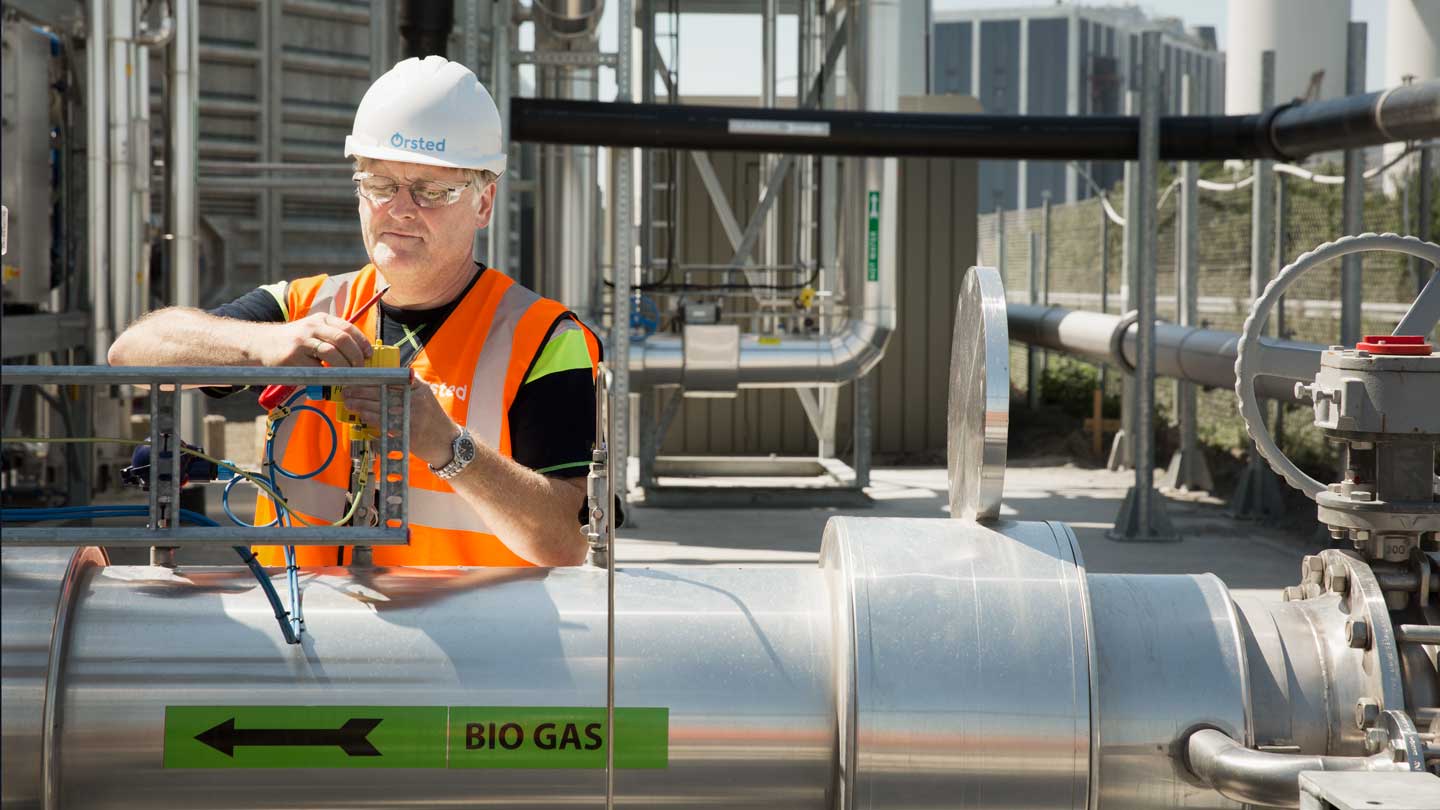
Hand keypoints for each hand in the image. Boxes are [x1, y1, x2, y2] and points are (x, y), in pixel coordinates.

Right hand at [260, 313, 372, 366]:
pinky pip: (316, 368)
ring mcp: (302, 341)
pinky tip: (331, 380)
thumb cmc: (293, 341)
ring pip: (331, 353)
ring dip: (344, 367)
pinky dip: (327, 375)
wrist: (261, 344)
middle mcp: (312, 327)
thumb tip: (359, 353)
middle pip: (342, 339)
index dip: (362, 342)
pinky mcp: (293, 357)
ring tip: (348, 376)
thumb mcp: (312, 330)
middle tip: (360, 368)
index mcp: (321, 319)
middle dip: (356, 356)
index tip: (369, 355)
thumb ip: (332, 337)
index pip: (348, 327)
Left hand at [340, 376, 459, 466]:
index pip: (390, 380)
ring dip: (362, 405)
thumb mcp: (426, 395)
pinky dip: (372, 419)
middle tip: (347, 391)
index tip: (358, 378)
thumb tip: (383, 377)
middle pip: (382, 393)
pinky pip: (385, 423)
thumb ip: (408, 385)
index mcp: (419, 388)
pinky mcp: (407, 433)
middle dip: (361, 392)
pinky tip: (362, 415)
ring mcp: (412, 417)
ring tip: (350, 403)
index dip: (371, 379)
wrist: (447, 442)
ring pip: (381, 408)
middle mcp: (416, 401)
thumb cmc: (433, 418)